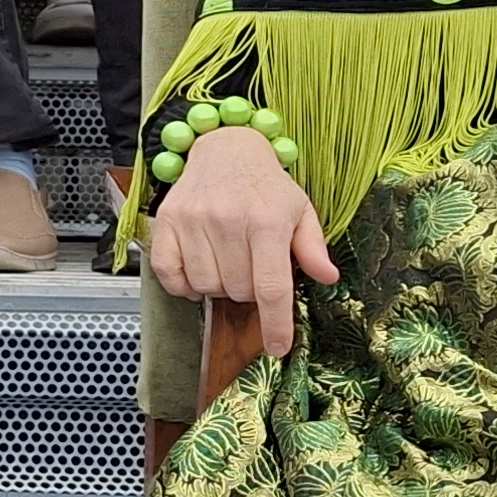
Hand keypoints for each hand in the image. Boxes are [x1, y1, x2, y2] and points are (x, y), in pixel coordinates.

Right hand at [141, 125, 338, 355]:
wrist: (225, 148)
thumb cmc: (266, 185)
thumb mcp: (300, 210)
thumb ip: (312, 247)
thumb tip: (329, 277)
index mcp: (267, 220)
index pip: (271, 287)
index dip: (275, 324)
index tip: (278, 348)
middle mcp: (228, 220)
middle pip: (238, 291)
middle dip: (249, 291)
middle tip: (252, 266)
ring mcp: (193, 221)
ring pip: (205, 286)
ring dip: (219, 286)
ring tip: (227, 262)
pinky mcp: (167, 221)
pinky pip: (170, 274)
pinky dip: (183, 284)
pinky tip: (198, 271)